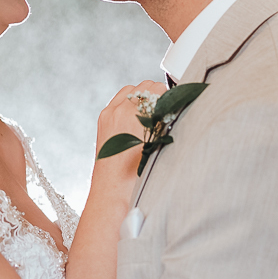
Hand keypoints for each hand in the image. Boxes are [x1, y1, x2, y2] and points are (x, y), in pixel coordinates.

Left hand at [93, 79, 167, 194]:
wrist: (113, 191)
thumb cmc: (137, 174)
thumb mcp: (159, 144)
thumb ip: (164, 120)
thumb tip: (172, 106)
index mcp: (135, 115)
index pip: (157, 89)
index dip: (169, 96)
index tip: (174, 103)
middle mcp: (119, 110)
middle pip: (144, 86)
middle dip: (156, 95)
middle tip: (165, 109)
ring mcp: (108, 114)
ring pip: (130, 90)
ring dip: (142, 97)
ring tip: (150, 113)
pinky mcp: (103, 119)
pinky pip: (118, 100)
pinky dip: (129, 102)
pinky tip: (136, 118)